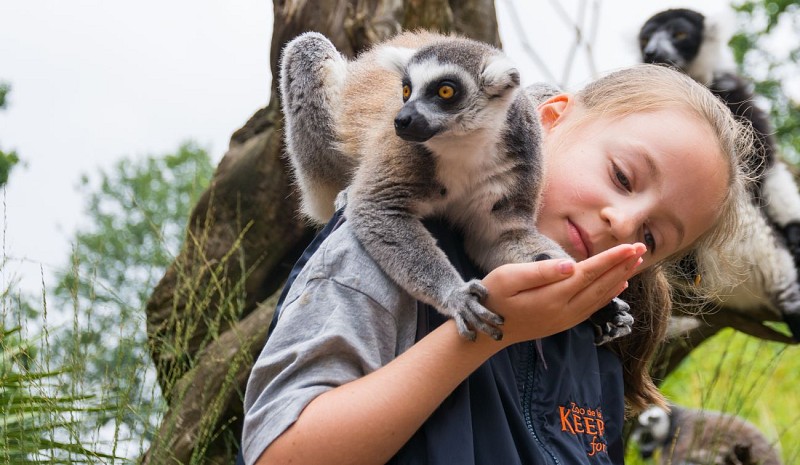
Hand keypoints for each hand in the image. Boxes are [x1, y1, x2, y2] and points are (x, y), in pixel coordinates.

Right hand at [482, 243, 644, 345]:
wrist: (486, 332)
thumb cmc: (493, 298)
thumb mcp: (508, 278)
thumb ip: (540, 272)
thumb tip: (571, 266)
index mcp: (552, 297)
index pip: (589, 273)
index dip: (611, 259)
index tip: (631, 246)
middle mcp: (564, 311)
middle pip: (600, 285)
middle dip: (622, 266)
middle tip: (641, 248)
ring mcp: (566, 319)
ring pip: (600, 297)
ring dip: (619, 278)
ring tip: (636, 262)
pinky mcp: (563, 323)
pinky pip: (593, 307)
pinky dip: (609, 294)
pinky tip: (618, 284)